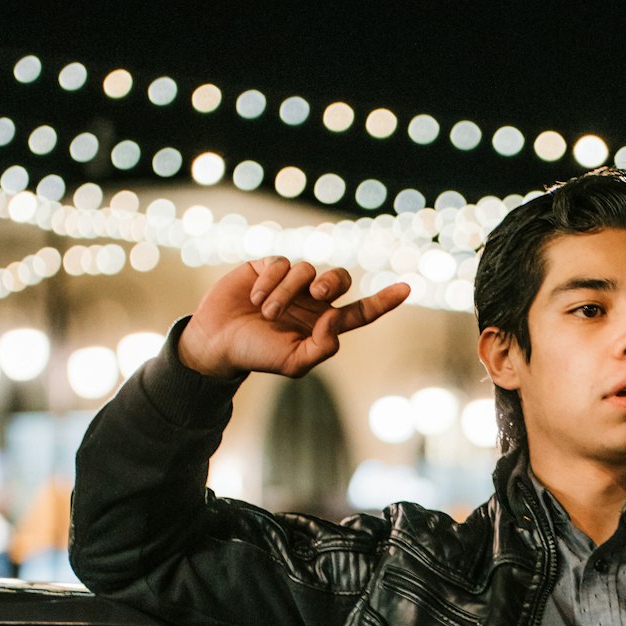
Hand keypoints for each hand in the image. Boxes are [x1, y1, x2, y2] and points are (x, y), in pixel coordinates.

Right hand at [178, 258, 409, 379]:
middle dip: (332, 282)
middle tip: (318, 294)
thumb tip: (337, 320)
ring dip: (286, 292)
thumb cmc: (257, 355)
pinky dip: (269, 281)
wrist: (218, 342)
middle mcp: (311, 301)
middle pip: (338, 279)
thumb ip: (321, 347)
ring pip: (306, 271)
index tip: (407, 289)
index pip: (361, 312)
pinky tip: (254, 296)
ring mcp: (290, 282)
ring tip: (266, 311)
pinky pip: (281, 263)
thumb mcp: (293, 362)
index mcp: (323, 324)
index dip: (383, 302)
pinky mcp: (267, 267)